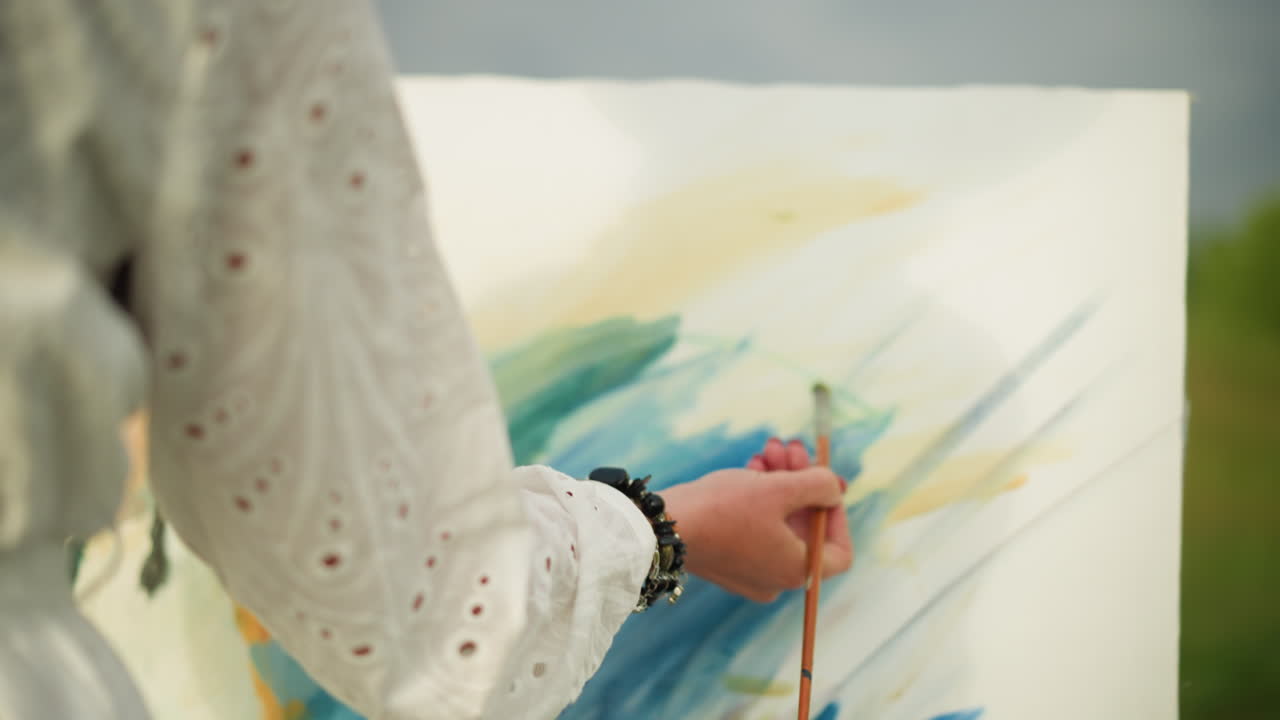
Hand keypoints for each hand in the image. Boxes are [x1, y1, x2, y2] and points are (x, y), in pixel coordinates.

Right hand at [658, 438, 852, 602]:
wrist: (663, 527)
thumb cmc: (725, 509)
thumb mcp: (780, 488)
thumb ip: (819, 485)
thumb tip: (834, 489)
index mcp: (797, 572)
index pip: (838, 551)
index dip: (837, 513)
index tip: (825, 482)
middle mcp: (777, 579)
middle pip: (805, 527)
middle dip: (801, 483)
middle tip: (792, 448)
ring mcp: (750, 572)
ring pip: (779, 522)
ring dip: (779, 481)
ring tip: (769, 448)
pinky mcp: (727, 560)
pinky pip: (756, 528)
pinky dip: (758, 498)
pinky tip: (753, 465)